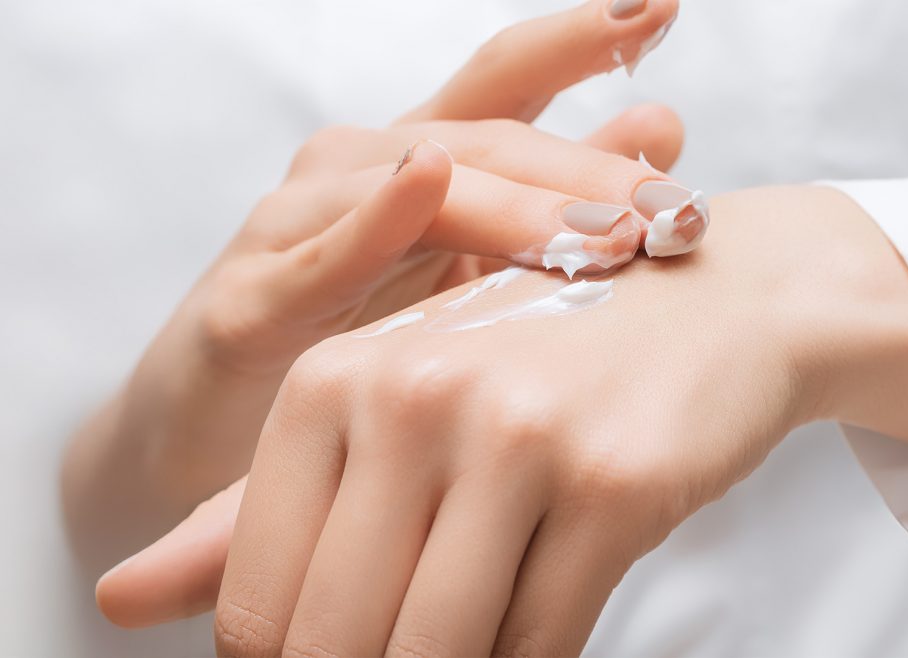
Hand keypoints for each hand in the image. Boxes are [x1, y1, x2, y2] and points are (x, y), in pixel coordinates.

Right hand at [63, 0, 684, 569]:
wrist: (229, 441)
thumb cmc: (364, 347)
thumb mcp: (477, 272)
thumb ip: (563, 198)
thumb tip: (664, 125)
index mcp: (422, 161)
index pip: (508, 78)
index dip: (579, 39)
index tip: (664, 5)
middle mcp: (360, 170)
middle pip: (487, 140)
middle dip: (589, 173)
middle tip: (677, 214)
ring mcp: (297, 222)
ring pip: (419, 189)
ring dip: (516, 206)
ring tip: (606, 235)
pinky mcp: (248, 297)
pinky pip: (320, 254)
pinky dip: (373, 217)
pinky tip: (425, 181)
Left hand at [97, 186, 907, 650]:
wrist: (716, 304)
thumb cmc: (545, 357)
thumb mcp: (395, 410)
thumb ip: (255, 511)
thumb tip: (121, 596)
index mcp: (338, 379)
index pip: (261, 599)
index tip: (344, 648)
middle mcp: (417, 398)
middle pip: (339, 638)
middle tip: (408, 648)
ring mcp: (521, 438)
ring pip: (441, 650)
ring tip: (471, 634)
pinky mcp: (617, 483)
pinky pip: (543, 639)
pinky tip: (537, 622)